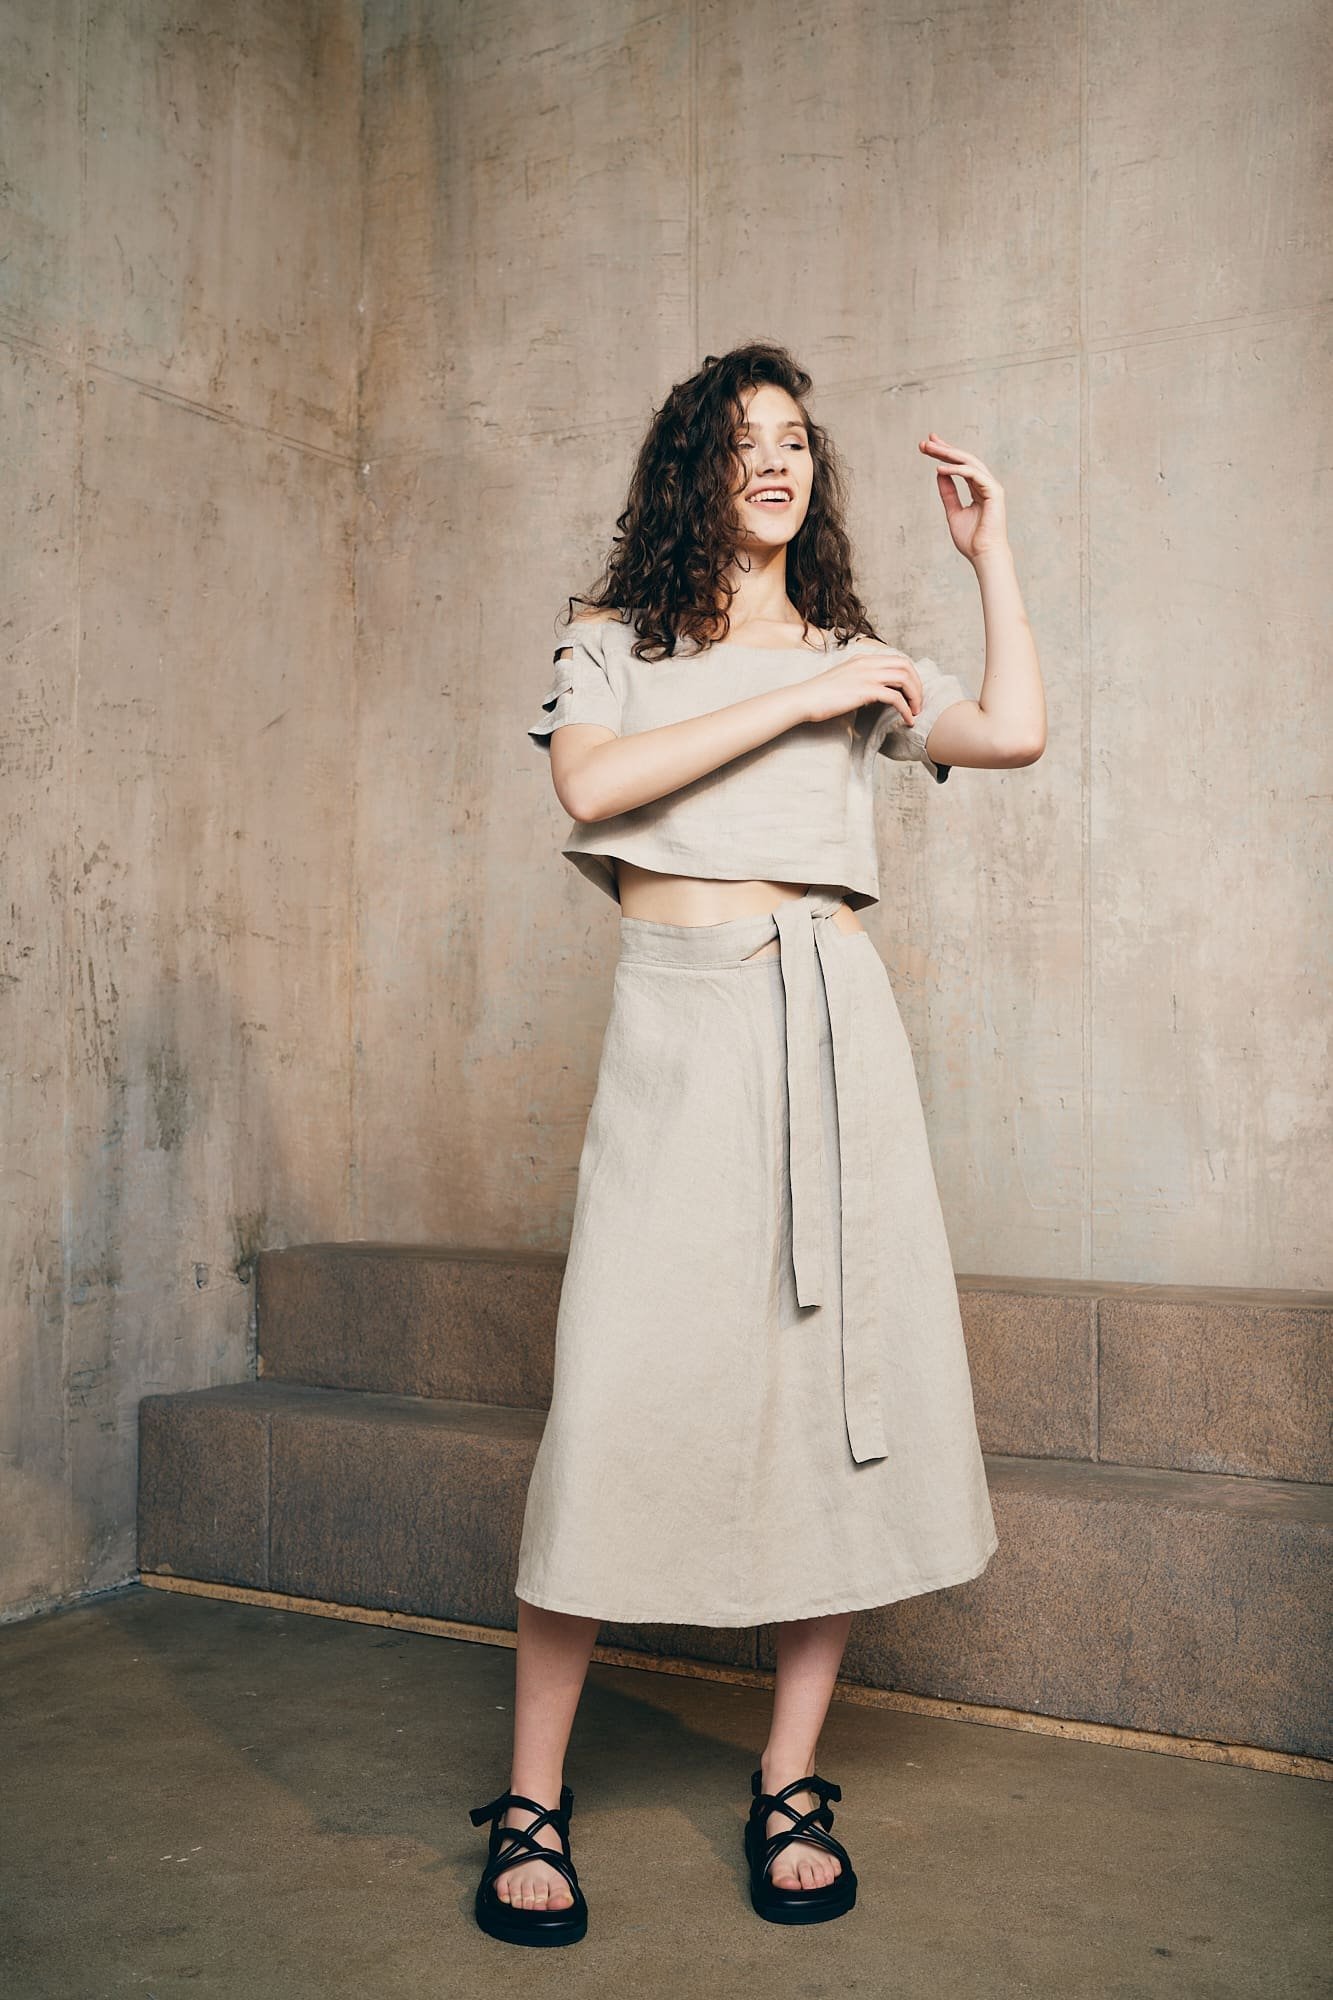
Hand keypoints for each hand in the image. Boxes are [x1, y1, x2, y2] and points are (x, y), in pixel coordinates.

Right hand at [801, 648, 921, 728]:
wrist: (805, 699)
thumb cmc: (820, 694)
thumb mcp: (844, 679)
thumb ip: (861, 679)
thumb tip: (875, 693)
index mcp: (864, 659)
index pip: (898, 659)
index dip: (911, 676)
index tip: (912, 692)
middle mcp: (868, 663)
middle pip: (906, 666)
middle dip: (918, 685)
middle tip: (918, 703)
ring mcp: (867, 675)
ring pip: (905, 679)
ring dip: (915, 697)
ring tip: (915, 712)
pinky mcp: (865, 690)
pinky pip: (895, 698)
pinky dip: (906, 709)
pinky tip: (907, 720)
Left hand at [919, 433, 1008, 563]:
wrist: (983, 555)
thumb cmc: (971, 540)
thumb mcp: (953, 512)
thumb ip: (948, 493)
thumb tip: (939, 473)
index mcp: (978, 489)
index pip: (960, 466)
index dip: (945, 454)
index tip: (928, 445)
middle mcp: (986, 484)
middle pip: (964, 460)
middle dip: (944, 449)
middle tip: (925, 441)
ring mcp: (991, 487)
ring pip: (969, 462)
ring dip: (948, 454)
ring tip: (929, 449)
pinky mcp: (994, 492)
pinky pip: (973, 474)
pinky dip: (956, 470)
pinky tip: (939, 469)